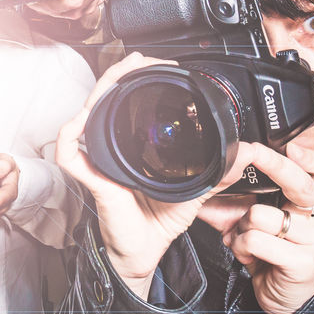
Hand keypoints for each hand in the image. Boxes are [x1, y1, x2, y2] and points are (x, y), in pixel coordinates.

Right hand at [55, 53, 240, 299]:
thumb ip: (219, 171)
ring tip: (118, 74)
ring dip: (99, 91)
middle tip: (139, 60)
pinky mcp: (90, 178)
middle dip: (117, 74)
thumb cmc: (158, 222)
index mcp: (130, 147)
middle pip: (102, 100)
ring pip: (84, 115)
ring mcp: (97, 161)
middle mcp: (109, 149)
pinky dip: (71, 132)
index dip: (134, 79)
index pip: (125, 104)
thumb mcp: (195, 191)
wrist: (145, 253)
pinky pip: (68, 151)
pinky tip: (84, 116)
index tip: (157, 65)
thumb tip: (245, 153)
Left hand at [215, 142, 313, 313]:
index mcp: (310, 202)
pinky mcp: (304, 261)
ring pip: (259, 215)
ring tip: (245, 240)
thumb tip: (210, 174)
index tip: (291, 148)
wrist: (283, 297)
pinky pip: (255, 240)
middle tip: (253, 153)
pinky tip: (248, 256)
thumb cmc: (270, 254)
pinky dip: (241, 247)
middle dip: (272, 165)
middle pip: (300, 182)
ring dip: (241, 229)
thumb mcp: (254, 220)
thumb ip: (239, 197)